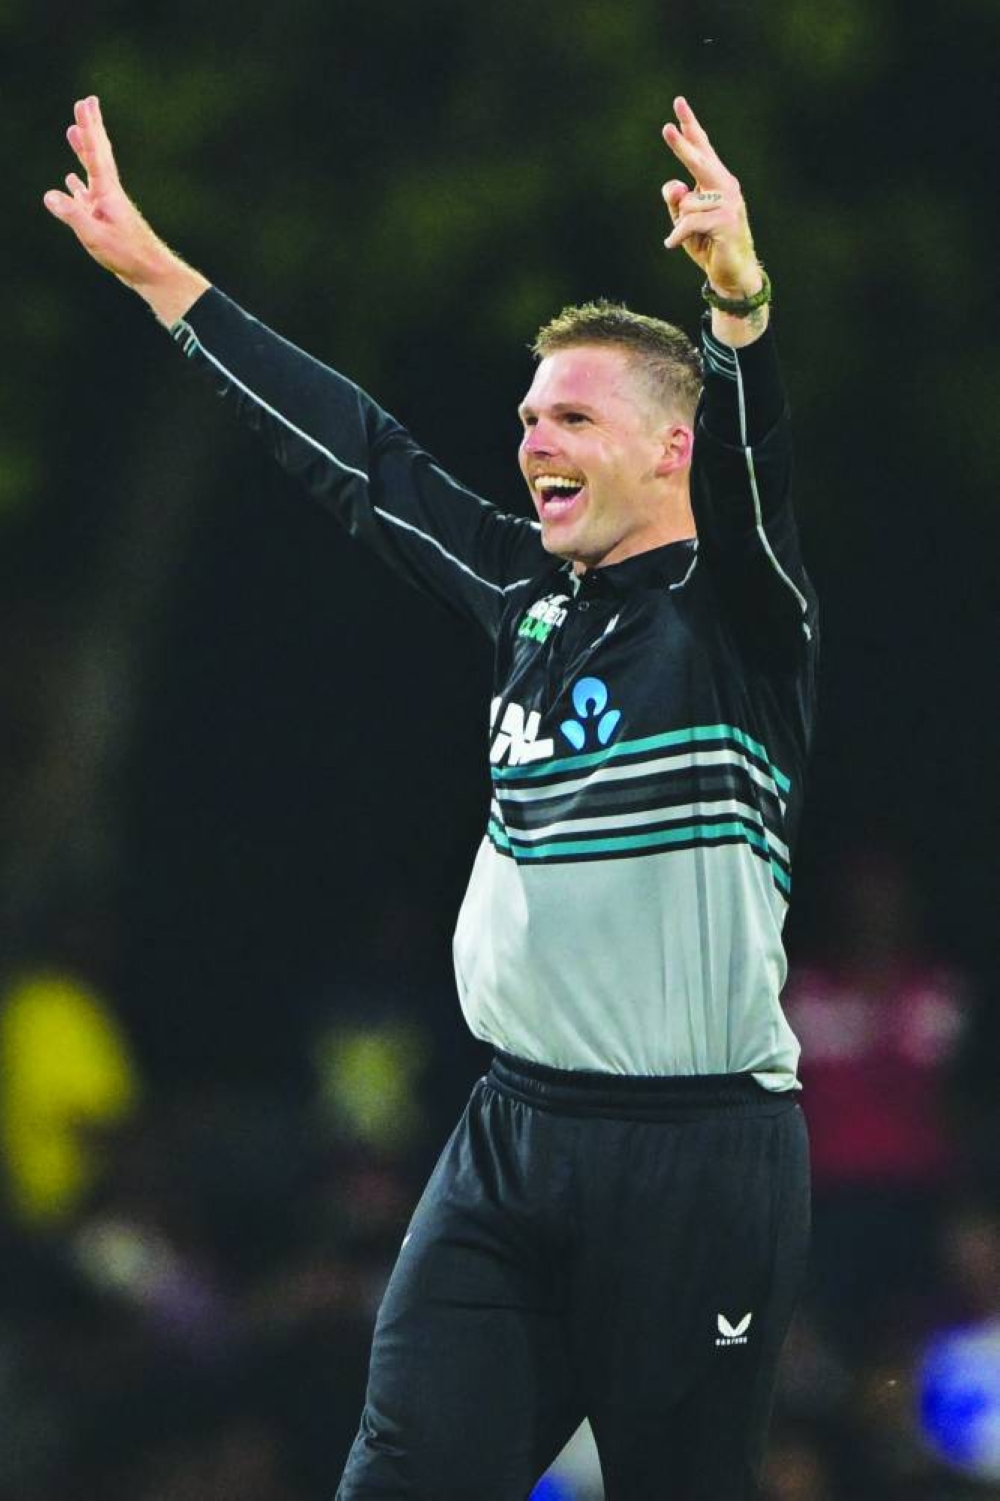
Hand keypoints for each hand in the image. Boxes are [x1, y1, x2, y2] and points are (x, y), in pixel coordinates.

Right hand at [43, 96, 207, 323]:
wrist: (150, 273)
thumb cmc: (128, 256)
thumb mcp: (96, 236)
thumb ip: (73, 215)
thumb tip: (50, 195)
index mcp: (108, 193)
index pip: (96, 154)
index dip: (89, 128)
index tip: (85, 103)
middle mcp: (109, 194)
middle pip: (98, 155)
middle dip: (91, 129)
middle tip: (85, 103)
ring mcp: (107, 206)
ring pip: (92, 172)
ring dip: (82, 151)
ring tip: (72, 132)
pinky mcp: (106, 220)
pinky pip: (88, 196)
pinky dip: (78, 185)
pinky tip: (71, 181)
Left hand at [661, 97, 761, 298]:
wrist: (732, 274)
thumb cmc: (708, 245)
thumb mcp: (684, 222)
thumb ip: (676, 203)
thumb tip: (673, 186)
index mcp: (717, 181)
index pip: (702, 149)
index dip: (690, 127)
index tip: (679, 104)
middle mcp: (726, 186)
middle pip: (698, 161)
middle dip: (681, 146)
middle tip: (665, 127)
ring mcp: (729, 203)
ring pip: (686, 204)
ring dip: (680, 224)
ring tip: (692, 238)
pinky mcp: (726, 221)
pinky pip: (687, 223)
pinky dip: (677, 236)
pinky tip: (674, 245)